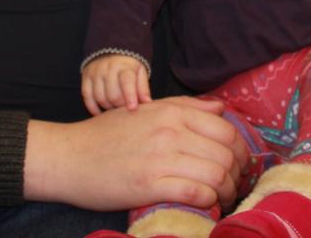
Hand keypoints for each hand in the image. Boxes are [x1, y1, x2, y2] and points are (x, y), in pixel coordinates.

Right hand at [24, 97, 247, 211]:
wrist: (69, 157)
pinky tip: (205, 203)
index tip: (239, 164)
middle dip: (237, 173)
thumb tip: (220, 109)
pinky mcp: (150, 185)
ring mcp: (160, 158)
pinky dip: (209, 200)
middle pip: (226, 153)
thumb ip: (185, 107)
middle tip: (233, 184)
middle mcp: (170, 131)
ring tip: (222, 197)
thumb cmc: (106, 135)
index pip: (226, 129)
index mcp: (171, 112)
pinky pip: (196, 192)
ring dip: (226, 190)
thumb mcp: (146, 110)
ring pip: (216, 174)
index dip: (241, 150)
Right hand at [81, 54, 152, 113]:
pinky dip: (93, 108)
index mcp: (124, 66)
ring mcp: (95, 73)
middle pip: (112, 94)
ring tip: (115, 108)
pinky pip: (87, 97)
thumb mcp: (140, 72)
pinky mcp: (86, 78)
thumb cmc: (128, 66)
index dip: (130, 96)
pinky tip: (100, 113)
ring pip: (100, 97)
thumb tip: (147, 102)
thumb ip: (143, 87)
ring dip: (108, 107)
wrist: (111, 50)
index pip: (126, 82)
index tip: (133, 108)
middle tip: (125, 108)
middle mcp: (107, 68)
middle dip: (120, 106)